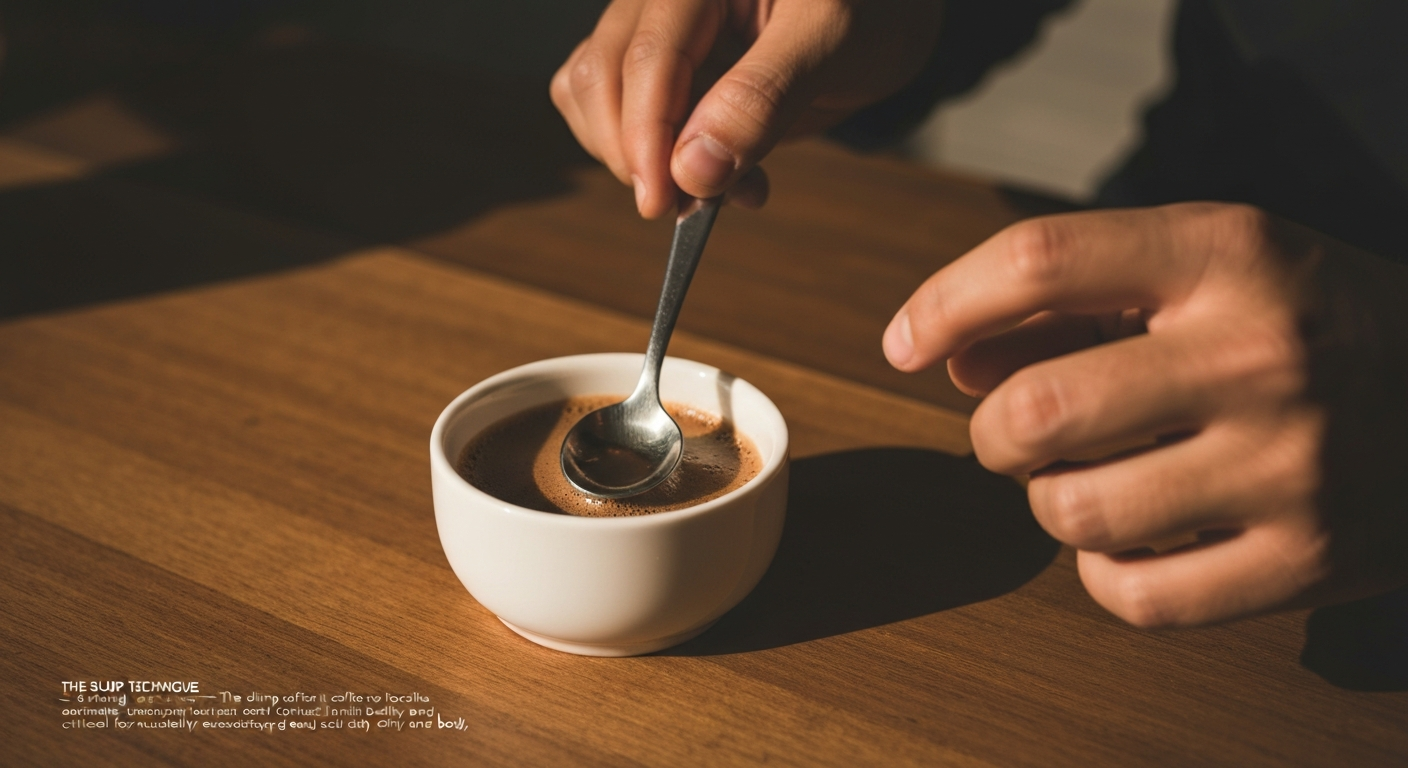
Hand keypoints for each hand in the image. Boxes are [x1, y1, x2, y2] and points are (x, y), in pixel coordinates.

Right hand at [550, 0, 941, 217]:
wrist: (882, 15)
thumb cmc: (870, 11)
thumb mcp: (832, 45)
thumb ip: (762, 100)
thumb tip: (693, 169)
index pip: (649, 55)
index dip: (647, 134)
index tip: (663, 201)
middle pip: (604, 74)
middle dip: (637, 152)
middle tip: (689, 207)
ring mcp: (654, 27)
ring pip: (594, 92)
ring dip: (638, 157)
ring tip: (724, 187)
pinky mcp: (659, 65)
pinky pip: (616, 108)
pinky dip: (648, 155)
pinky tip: (711, 174)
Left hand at [884, 203, 1407, 625]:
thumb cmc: (1299, 321)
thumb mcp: (1199, 272)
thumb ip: (1066, 303)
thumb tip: (946, 357)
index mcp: (1228, 255)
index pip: (1039, 259)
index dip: (943, 303)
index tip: (904, 343)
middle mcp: (1261, 354)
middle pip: (1033, 410)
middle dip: (993, 431)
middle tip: (1018, 430)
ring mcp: (1291, 465)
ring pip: (1070, 512)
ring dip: (1049, 499)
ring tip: (1093, 476)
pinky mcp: (1308, 561)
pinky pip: (1132, 596)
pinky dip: (1104, 573)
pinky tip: (1136, 536)